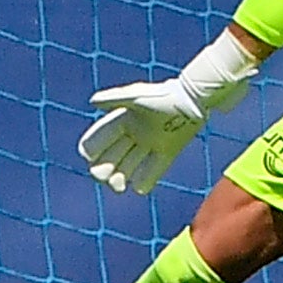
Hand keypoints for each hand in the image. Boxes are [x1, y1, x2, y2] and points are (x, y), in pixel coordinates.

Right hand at [77, 34, 261, 194]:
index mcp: (123, 119)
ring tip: (118, 186)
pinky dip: (145, 180)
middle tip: (104, 178)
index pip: (101, 137)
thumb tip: (92, 102)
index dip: (92, 149)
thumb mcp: (137, 96)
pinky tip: (138, 188)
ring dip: (120, 178)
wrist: (194, 99)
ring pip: (130, 165)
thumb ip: (114, 98)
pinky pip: (153, 170)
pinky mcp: (167, 151)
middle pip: (113, 156)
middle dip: (104, 168)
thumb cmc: (164, 95)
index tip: (88, 158)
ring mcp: (150, 143)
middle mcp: (134, 132)